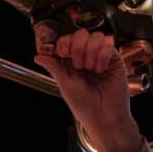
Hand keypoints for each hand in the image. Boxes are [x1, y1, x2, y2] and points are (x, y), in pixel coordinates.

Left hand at [34, 30, 140, 151]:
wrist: (103, 117)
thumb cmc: (84, 105)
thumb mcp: (65, 84)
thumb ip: (54, 67)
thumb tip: (38, 56)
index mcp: (72, 62)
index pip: (67, 40)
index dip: (64, 42)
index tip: (63, 53)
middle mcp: (86, 57)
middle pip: (81, 34)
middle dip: (77, 47)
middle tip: (79, 66)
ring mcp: (100, 57)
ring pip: (96, 37)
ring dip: (90, 51)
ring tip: (91, 69)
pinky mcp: (114, 60)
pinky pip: (108, 46)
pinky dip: (102, 57)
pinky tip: (101, 70)